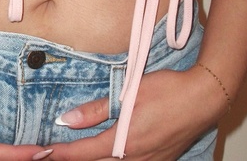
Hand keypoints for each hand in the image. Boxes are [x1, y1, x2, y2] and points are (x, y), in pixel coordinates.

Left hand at [48, 67, 226, 160]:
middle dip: (73, 160)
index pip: (82, 154)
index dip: (60, 154)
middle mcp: (134, 159)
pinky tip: (107, 153)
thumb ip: (97, 110)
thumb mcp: (128, 94)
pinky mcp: (159, 160)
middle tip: (54, 153)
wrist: (204, 98)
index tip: (42, 153)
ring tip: (75, 152)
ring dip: (92, 160)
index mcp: (123, 142)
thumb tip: (67, 120)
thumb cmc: (167, 91)